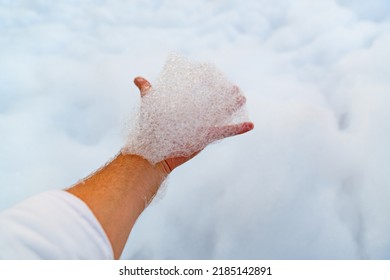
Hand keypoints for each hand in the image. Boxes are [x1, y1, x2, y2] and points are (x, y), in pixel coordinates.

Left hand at [133, 77, 253, 174]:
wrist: (152, 151)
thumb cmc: (151, 129)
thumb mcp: (151, 107)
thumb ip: (147, 92)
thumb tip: (137, 78)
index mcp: (185, 107)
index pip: (199, 93)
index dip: (208, 85)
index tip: (216, 74)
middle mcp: (195, 116)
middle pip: (213, 103)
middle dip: (224, 94)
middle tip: (235, 86)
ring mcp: (202, 126)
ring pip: (221, 114)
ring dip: (232, 106)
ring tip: (243, 97)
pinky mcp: (206, 137)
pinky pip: (225, 132)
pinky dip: (237, 129)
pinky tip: (251, 125)